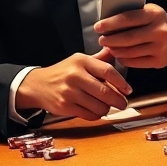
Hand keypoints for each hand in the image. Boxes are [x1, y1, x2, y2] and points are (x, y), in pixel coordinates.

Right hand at [15, 49, 132, 120]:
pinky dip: (96, 115)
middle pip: (105, 91)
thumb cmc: (63, 72)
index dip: (121, 82)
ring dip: (107, 109)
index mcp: (81, 61)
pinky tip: (95, 110)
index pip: (107, 71)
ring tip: (107, 106)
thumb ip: (98, 59)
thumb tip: (116, 50)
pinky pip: (89, 115)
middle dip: (118, 100)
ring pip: (99, 106)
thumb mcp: (79, 60)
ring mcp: (69, 92)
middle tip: (123, 103)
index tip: (128, 90)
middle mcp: (75, 75)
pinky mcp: (65, 106)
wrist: (38, 85)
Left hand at [94, 4, 166, 67]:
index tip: (98, 27)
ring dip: (116, 50)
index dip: (111, 23)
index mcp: (155, 14)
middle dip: (110, 39)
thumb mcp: (150, 12)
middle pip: (128, 37)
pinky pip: (136, 62)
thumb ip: (133, 15)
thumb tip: (108, 22)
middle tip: (101, 39)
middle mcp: (159, 31)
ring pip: (130, 52)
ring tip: (109, 47)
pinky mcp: (159, 62)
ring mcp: (160, 48)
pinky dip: (124, 59)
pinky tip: (119, 56)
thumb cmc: (160, 24)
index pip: (128, 19)